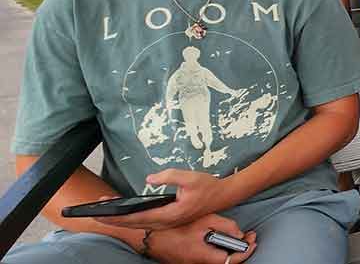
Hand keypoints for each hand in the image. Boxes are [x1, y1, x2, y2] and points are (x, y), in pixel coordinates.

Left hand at [96, 170, 228, 229]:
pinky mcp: (170, 220)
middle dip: (115, 220)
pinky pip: (146, 222)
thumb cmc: (208, 186)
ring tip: (105, 213)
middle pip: (135, 224)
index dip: (119, 216)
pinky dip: (133, 219)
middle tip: (94, 214)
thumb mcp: (189, 177)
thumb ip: (168, 176)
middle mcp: (167, 222)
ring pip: (140, 225)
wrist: (223, 195)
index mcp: (170, 214)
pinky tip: (125, 214)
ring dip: (122, 220)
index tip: (103, 213)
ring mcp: (169, 222)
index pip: (138, 217)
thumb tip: (149, 179)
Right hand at [145, 213, 256, 263]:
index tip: (253, 241)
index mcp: (206, 257)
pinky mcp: (188, 262)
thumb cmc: (176, 228)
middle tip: (248, 237)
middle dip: (240, 249)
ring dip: (228, 248)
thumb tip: (239, 234)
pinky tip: (219, 238)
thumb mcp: (205, 221)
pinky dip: (216, 249)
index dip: (246, 251)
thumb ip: (226, 226)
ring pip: (217, 259)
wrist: (150, 237)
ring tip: (235, 236)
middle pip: (226, 261)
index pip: (233, 260)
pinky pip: (207, 257)